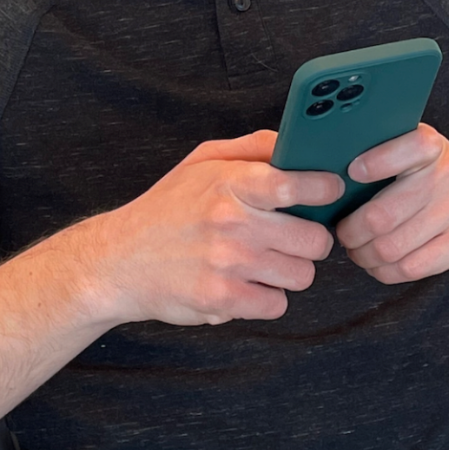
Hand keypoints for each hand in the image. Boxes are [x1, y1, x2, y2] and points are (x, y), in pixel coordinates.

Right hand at [83, 130, 342, 326]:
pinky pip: (277, 305)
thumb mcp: (202, 161)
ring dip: (290, 270)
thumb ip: (254, 147)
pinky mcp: (222, 301)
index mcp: (229, 183)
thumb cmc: (168, 207)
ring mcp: (228, 265)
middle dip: (310, 239)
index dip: (324, 188)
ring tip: (265, 260)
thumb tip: (298, 145)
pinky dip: (267, 297)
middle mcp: (231, 223)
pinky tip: (246, 283)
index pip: (295, 184)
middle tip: (293, 236)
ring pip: (302, 275)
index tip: (330, 190)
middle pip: (314, 240)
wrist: (118, 261)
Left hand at [334, 125, 448, 282]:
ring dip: (365, 256)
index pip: (403, 148)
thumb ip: (389, 155)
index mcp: (433, 146)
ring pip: (392, 246)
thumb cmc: (446, 178)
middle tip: (343, 234)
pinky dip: (386, 272)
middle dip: (351, 231)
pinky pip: (413, 267)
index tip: (351, 174)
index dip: (372, 164)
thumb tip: (333, 176)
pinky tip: (379, 265)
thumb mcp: (426, 154)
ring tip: (358, 251)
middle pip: (381, 215)